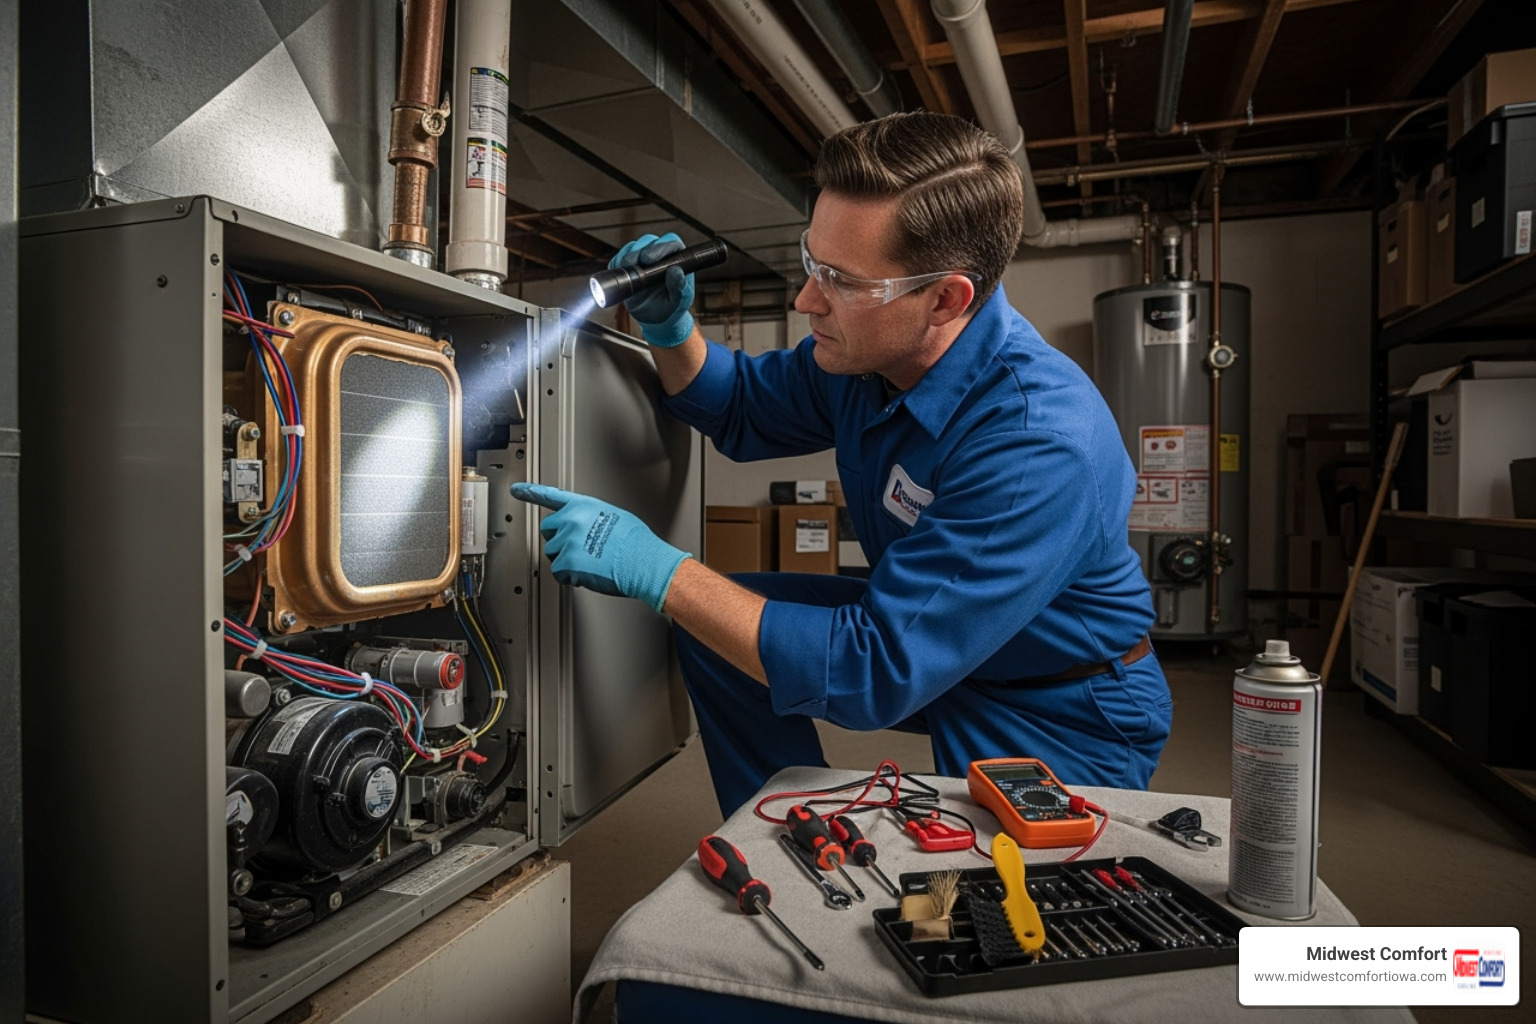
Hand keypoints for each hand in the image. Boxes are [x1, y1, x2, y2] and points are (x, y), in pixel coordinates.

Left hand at [511, 483, 689, 612]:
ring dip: (567, 560)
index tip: (516, 489)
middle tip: (579, 548)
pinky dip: (571, 577)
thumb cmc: (635, 542)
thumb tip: (589, 527)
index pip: (551, 496)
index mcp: (582, 506)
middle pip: (548, 530)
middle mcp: (571, 521)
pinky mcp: (566, 563)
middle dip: (559, 539)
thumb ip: (592, 518)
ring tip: (591, 561)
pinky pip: (559, 573)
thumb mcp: (614, 516)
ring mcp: (567, 542)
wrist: (643, 561)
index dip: (531, 492)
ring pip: (553, 554)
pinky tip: (589, 573)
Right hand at [609, 233, 694, 347]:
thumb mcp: (677, 301)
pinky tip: (619, 272)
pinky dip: (617, 263)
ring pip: (633, 247)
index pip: (671, 243)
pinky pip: (620, 258)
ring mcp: (643, 259)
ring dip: (627, 256)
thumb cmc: (670, 308)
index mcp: (677, 260)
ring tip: (626, 268)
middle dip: (639, 250)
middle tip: (634, 263)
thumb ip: (678, 286)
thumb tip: (676, 271)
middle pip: (649, 241)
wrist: (655, 319)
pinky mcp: (628, 266)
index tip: (649, 259)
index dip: (660, 247)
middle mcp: (660, 256)